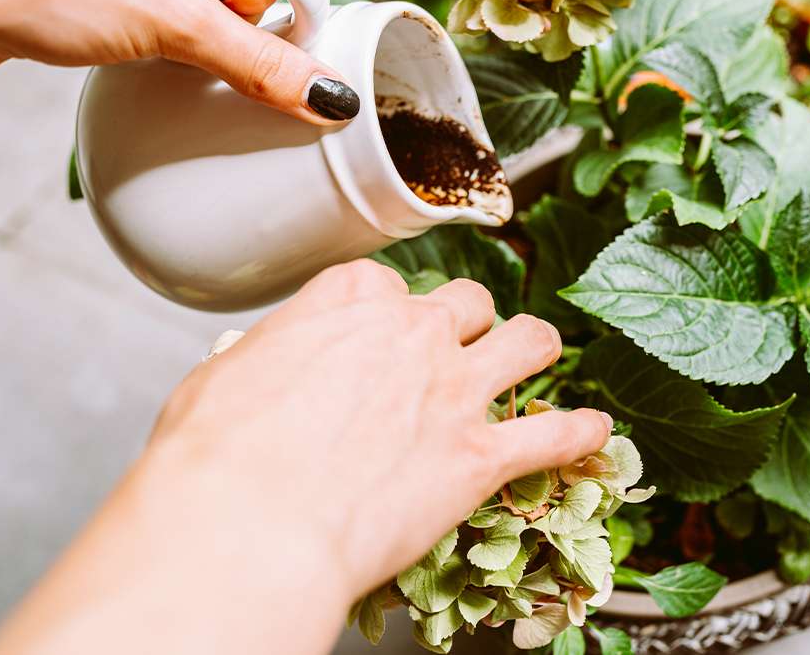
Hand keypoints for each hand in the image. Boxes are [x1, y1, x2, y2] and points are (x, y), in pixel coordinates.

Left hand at [0, 0, 358, 124]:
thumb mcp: (170, 19)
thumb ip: (259, 60)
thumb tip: (329, 95)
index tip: (262, 33)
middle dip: (229, 12)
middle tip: (183, 22)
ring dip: (196, 34)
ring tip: (147, 34)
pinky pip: (169, 12)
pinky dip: (165, 40)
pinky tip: (136, 49)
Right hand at [0, 261, 611, 654]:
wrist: (249, 525)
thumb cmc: (217, 461)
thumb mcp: (223, 379)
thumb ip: (272, 359)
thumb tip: (273, 366)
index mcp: (347, 304)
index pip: (383, 285)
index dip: (385, 310)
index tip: (380, 332)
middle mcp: (411, 334)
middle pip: (465, 301)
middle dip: (464, 320)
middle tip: (457, 345)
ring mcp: (454, 391)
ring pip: (525, 340)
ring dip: (533, 346)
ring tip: (538, 354)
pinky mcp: (480, 456)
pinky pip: (555, 433)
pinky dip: (579, 432)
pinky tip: (593, 431)